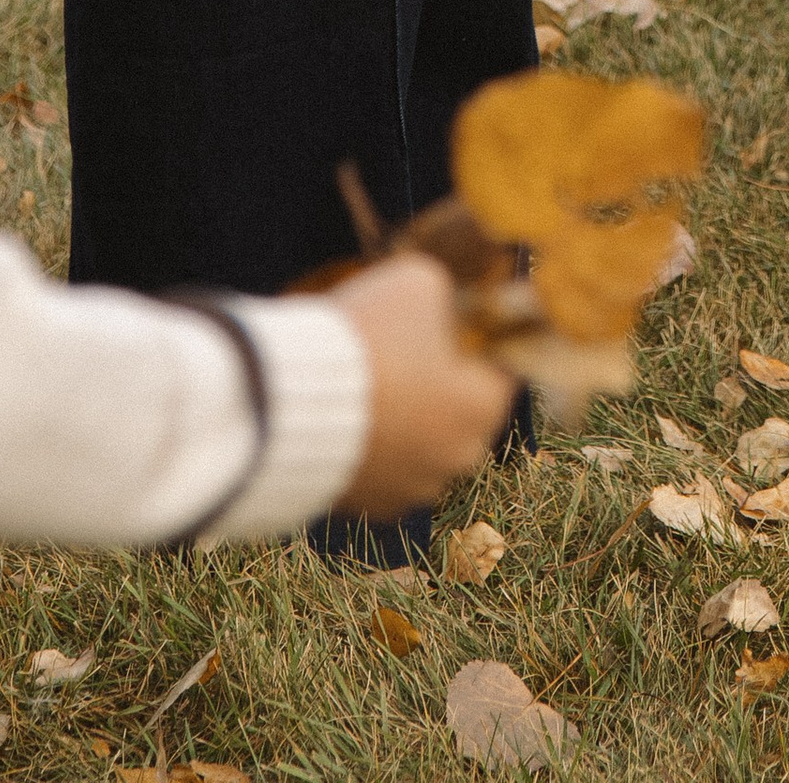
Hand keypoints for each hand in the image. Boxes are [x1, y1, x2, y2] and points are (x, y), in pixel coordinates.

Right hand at [325, 251, 515, 516]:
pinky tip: (349, 412)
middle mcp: (459, 457)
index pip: (502, 364)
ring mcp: (413, 488)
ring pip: (423, 439)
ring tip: (369, 377)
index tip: (453, 316)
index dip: (478, 334)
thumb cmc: (368, 336)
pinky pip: (385, 466)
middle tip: (405, 344)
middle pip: (463, 406)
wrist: (286, 402)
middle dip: (441, 377)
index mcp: (485, 407)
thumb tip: (448, 306)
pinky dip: (375, 442)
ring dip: (406, 414)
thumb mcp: (422, 282)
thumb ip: (449, 297)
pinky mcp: (370, 506)